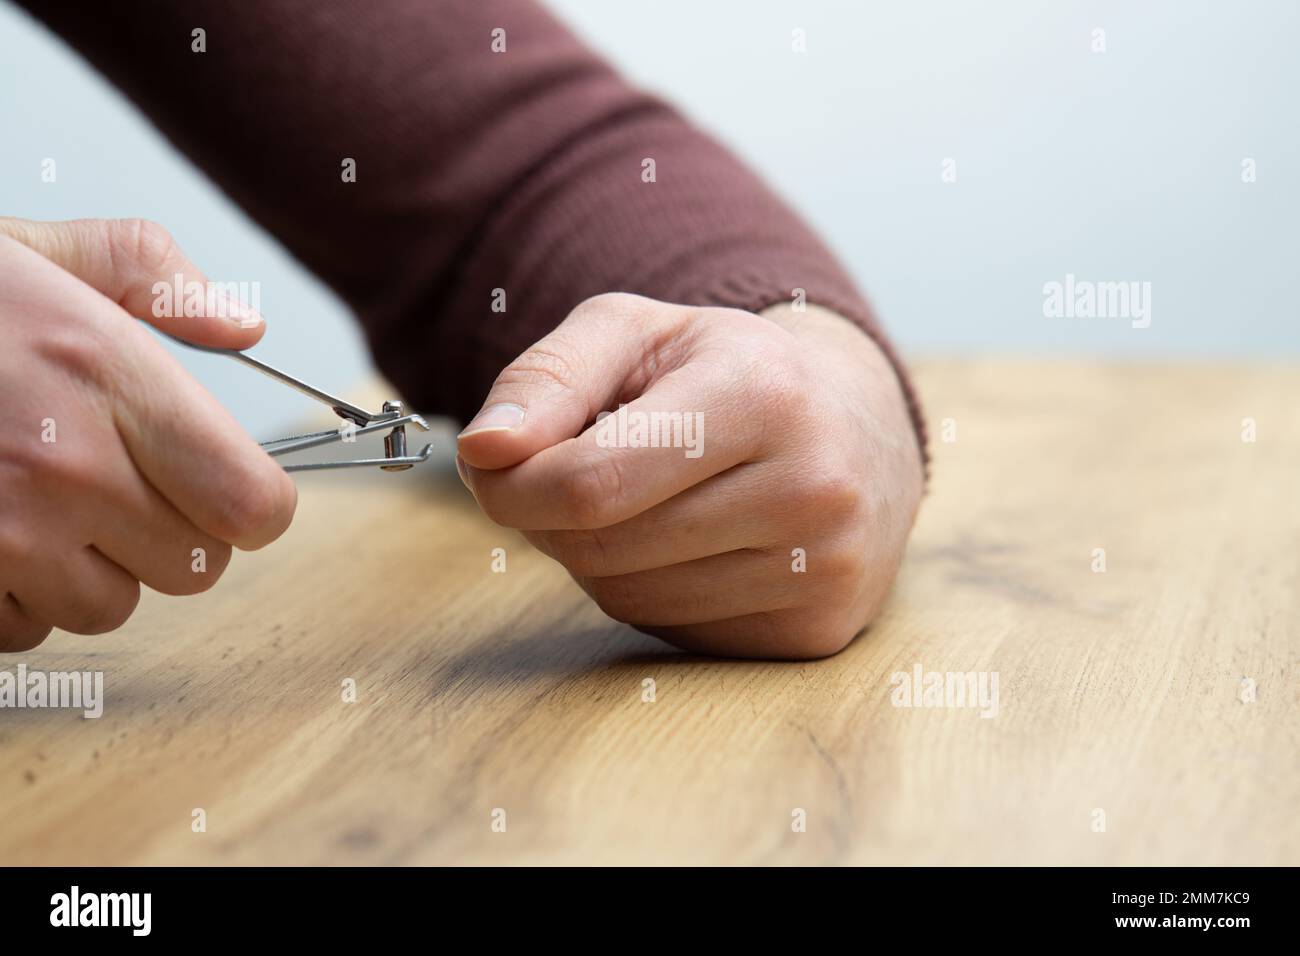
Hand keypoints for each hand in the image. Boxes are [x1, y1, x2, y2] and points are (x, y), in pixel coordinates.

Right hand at [0, 218, 296, 650]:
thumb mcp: (44, 252)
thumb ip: (160, 280)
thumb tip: (246, 327)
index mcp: (108, 377)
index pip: (252, 505)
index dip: (252, 504)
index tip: (232, 490)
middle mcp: (64, 466)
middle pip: (196, 568)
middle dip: (175, 534)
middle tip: (125, 487)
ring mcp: (0, 535)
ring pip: (110, 608)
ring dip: (94, 570)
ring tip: (43, 504)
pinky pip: (26, 632)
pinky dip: (17, 598)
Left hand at [456, 293, 922, 658]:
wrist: (860, 431)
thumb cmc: (729, 373)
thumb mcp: (639, 334)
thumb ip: (548, 377)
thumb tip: (484, 448)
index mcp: (763, 395)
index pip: (592, 482)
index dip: (515, 487)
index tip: (496, 469)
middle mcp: (810, 488)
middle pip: (603, 547)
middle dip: (552, 519)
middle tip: (567, 478)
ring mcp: (824, 568)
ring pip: (630, 599)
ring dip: (598, 558)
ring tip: (640, 501)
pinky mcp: (817, 628)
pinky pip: (674, 632)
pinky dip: (649, 592)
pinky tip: (686, 543)